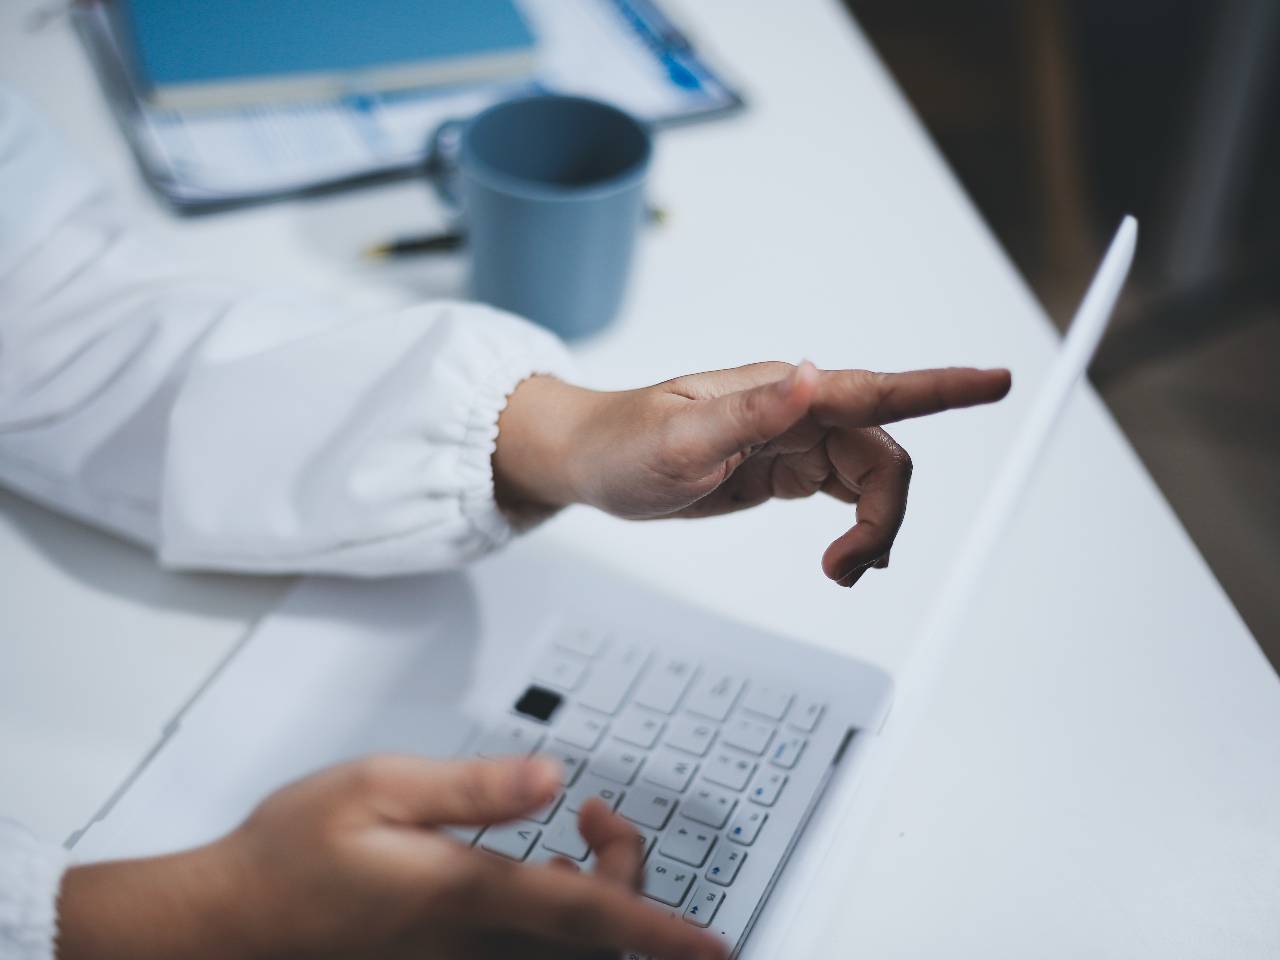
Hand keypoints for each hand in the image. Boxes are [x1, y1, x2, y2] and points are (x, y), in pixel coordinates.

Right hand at [58, 755, 726, 959]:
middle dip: (628, 882)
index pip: (586, 916)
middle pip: (591, 940)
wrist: (232, 922)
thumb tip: (551, 778)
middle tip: (597, 813)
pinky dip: (561, 921)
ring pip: (566, 955)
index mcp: (465, 894)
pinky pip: (530, 956)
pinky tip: (535, 874)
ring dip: (598, 904)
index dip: (657, 930)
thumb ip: (473, 788)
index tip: (710, 945)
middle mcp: (474, 944)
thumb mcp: (377, 787)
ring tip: (578, 836)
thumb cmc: (294, 852)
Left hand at [495, 361, 1010, 586]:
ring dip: (872, 528)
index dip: (939, 389)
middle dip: (884, 515)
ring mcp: (791, 439)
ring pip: (869, 480)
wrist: (591, 462)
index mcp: (780, 392)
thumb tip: (813, 376)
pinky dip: (857, 527)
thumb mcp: (677, 439)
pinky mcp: (781, 468)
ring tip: (840, 572)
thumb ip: (749, 412)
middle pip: (882, 456)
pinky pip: (844, 492)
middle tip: (847, 569)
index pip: (873, 391)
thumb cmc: (622, 444)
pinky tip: (844, 556)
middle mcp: (796, 409)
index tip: (997, 383)